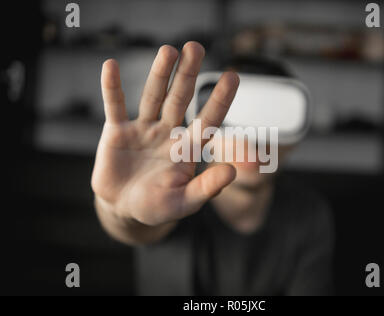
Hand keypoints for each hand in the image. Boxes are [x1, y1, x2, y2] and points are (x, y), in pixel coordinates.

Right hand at [91, 42, 238, 226]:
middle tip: (195, 47)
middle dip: (187, 75)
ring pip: (152, 96)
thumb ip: (206, 187)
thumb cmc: (158, 206)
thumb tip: (233, 172)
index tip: (233, 76)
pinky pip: (114, 106)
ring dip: (159, 74)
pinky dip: (111, 88)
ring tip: (168, 50)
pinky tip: (111, 66)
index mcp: (187, 148)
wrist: (124, 208)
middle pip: (179, 99)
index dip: (219, 100)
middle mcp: (168, 132)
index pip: (207, 120)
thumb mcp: (184, 202)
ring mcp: (143, 129)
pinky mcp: (117, 131)